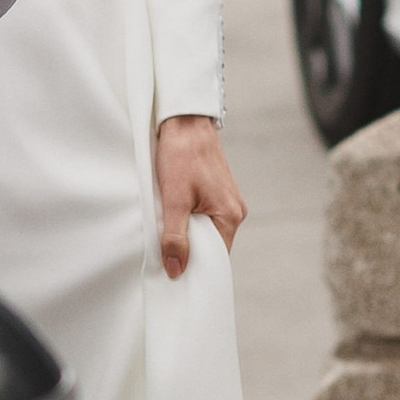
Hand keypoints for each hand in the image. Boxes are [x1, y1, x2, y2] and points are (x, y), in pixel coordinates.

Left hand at [154, 114, 246, 279]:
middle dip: (190, 253)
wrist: (185, 121)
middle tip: (165, 260)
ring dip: (187, 236)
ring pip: (206, 232)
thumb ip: (174, 237)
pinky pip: (204, 218)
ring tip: (167, 236)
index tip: (176, 277)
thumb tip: (176, 270)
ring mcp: (227, 202)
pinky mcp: (217, 194)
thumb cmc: (181, 155)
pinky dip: (189, 222)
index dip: (196, 269)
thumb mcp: (173, 199)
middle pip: (212, 246)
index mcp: (230, 215)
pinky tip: (173, 219)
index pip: (216, 258)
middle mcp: (234, 211)